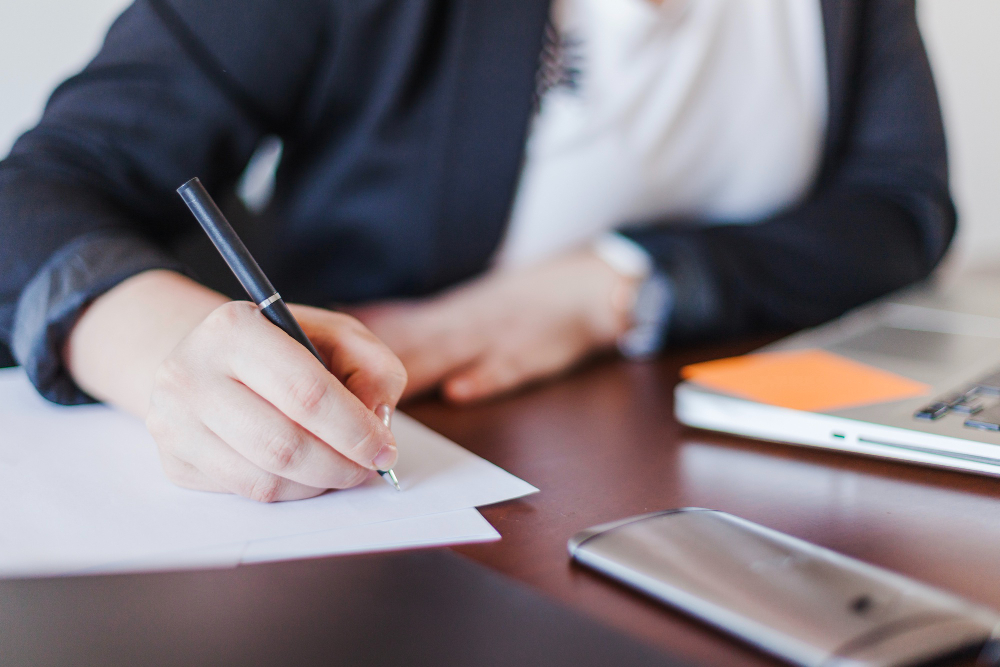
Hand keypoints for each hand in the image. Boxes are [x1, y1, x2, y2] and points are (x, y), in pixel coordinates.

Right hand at [145, 301, 406, 501]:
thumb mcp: (337, 335)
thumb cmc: (283, 347)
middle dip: (340, 465)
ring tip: (340, 468)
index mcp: (234, 328)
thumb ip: (373, 369)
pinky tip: (304, 471)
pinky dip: (289, 491)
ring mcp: (174, 420)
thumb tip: (377, 421)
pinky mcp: (174, 460)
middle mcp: (191, 372)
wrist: (210, 360)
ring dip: (317, 484)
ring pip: (264, 479)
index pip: (305, 391)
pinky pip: (244, 492)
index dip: (354, 429)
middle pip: (282, 444)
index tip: (385, 449)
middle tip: (368, 467)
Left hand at [350, 249, 637, 402]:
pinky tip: (462, 391)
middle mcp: (459, 326)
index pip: (384, 336)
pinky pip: (507, 366)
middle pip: (406, 349)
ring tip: (380, 403)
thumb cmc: (513, 306)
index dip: (347, 354)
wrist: (581, 286)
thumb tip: (347, 325)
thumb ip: (408, 325)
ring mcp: (494, 338)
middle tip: (333, 398)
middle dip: (368, 376)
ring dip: (414, 377)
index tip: (312, 367)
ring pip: (448, 355)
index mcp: (439, 320)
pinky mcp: (531, 352)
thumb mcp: (455, 311)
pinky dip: (484, 378)